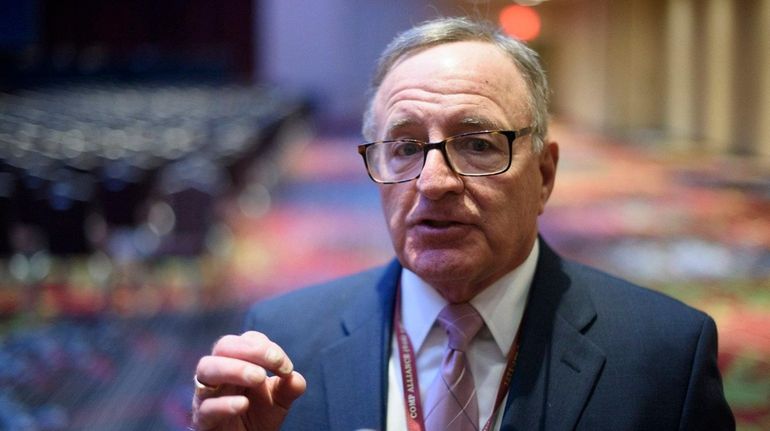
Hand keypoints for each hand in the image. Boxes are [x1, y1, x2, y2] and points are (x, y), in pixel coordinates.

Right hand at [191, 331, 306, 429]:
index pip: (247, 340)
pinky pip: (205, 406)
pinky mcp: (202, 419)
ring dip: (235, 368)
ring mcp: (207, 394)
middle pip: (224, 345)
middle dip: (251, 349)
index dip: (267, 348)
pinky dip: (224, 404)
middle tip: (276, 363)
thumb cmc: (257, 416)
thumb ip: (288, 388)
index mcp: (238, 362)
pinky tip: (243, 404)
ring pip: (207, 368)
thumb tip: (296, 379)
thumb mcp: (278, 401)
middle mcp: (219, 373)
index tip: (286, 368)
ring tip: (259, 377)